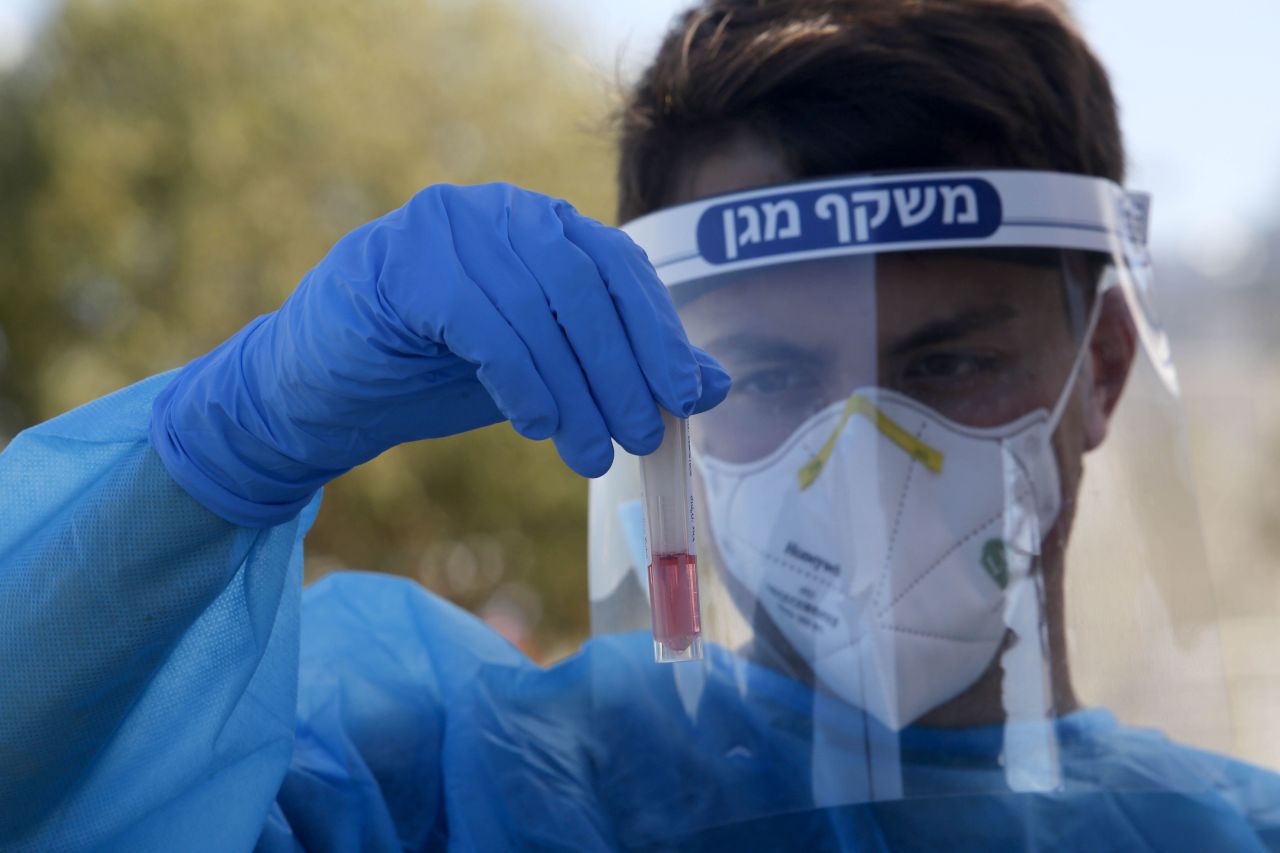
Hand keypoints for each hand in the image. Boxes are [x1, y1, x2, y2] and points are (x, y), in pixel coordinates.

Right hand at [150, 183, 729, 526]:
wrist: (325, 390)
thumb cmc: (441, 376)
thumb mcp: (549, 374)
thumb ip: (622, 370)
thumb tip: (712, 386)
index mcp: (543, 225)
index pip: (619, 266)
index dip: (659, 333)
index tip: (685, 398)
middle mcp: (501, 211)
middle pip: (586, 281)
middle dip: (623, 367)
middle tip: (640, 438)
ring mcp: (447, 225)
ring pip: (538, 304)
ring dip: (575, 388)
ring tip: (591, 454)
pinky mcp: (402, 260)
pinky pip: (483, 320)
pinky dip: (520, 378)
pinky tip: (536, 427)